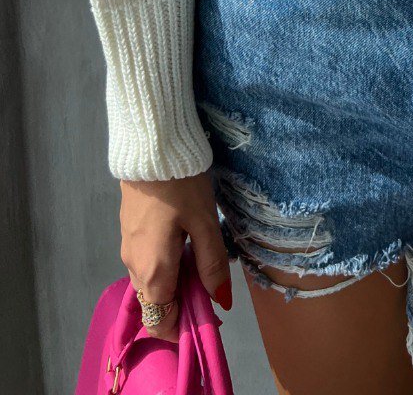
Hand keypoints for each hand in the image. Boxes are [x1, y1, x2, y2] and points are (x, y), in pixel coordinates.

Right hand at [119, 172, 231, 340]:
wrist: (151, 149)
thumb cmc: (181, 186)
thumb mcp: (205, 223)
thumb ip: (212, 264)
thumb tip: (220, 301)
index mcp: (153, 272)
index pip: (160, 322)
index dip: (182, 327)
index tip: (207, 314)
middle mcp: (134, 267)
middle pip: (155, 304)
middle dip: (182, 304)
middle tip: (211, 284)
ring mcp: (128, 250)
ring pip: (151, 283)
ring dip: (175, 282)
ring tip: (202, 261)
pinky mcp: (129, 233)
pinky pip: (146, 263)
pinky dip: (165, 265)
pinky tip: (185, 244)